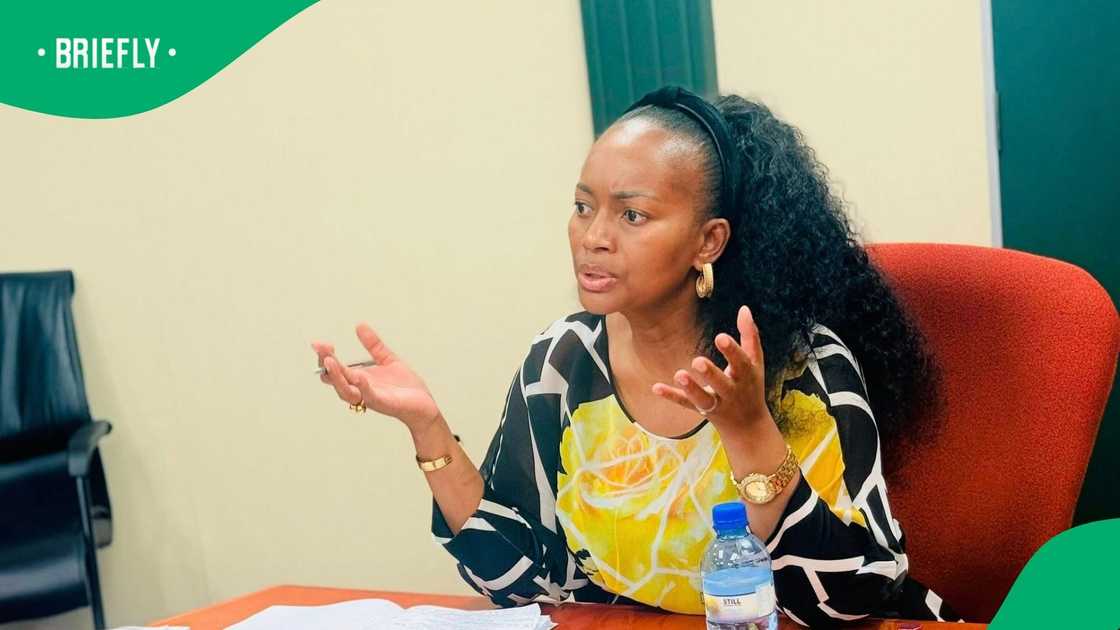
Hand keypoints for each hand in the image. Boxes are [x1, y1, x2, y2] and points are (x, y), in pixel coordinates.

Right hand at [311, 323, 441, 433]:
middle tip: (321, 349)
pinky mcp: (383, 403)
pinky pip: (369, 396)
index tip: (318, 344)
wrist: (424, 405)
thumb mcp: (388, 360)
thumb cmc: (405, 388)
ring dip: (336, 376)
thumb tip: (360, 326)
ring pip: (346, 390)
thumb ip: (374, 345)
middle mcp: (360, 389)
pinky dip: (362, 387)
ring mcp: (369, 397)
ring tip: (330, 361)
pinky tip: (359, 376)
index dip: (324, 356)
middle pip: (335, 379)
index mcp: (359, 379)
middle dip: (326, 364)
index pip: (335, 369)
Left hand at [651, 305, 771, 431]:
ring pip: (703, 398)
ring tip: (679, 375)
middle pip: (721, 383)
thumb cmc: (751, 386)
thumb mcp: (755, 363)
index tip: (720, 337)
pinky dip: (672, 396)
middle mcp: (732, 391)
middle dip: (711, 374)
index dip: (732, 351)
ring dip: (691, 388)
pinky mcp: (702, 411)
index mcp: (746, 376)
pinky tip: (656, 387)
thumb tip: (744, 308)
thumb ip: (750, 335)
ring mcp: (717, 403)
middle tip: (698, 362)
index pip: (741, 363)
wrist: (749, 427)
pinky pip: (686, 404)